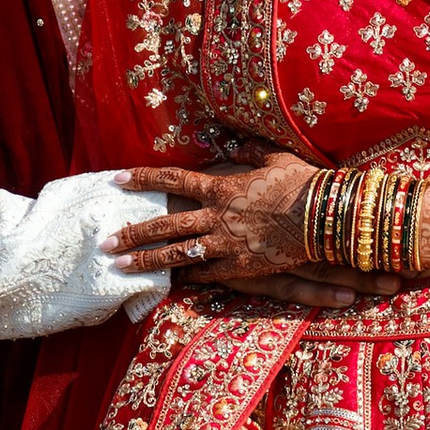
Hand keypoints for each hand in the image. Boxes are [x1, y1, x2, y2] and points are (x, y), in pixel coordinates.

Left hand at [107, 157, 354, 305]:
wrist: (324, 217)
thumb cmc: (302, 184)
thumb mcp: (275, 160)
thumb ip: (251, 152)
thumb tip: (238, 145)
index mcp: (221, 188)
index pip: (173, 180)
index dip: (143, 179)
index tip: (117, 180)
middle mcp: (216, 217)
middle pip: (165, 225)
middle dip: (132, 233)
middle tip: (105, 242)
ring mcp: (226, 244)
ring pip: (177, 255)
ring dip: (146, 262)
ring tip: (120, 269)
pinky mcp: (240, 268)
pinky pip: (207, 275)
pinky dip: (189, 278)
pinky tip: (172, 284)